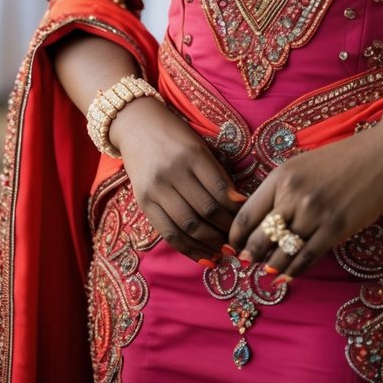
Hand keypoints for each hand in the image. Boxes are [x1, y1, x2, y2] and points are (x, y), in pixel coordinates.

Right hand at [109, 96, 243, 263]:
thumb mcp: (200, 146)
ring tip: (224, 252)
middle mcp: (173, 172)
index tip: (247, 222)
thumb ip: (217, 174)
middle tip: (239, 242)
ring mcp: (156, 188)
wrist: (136, 125)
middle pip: (205, 211)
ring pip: (187, 226)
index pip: (220, 190)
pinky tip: (204, 257)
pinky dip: (188, 249)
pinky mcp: (143, 202)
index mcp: (192, 154)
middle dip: (225, 231)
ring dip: (209, 244)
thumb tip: (239, 205)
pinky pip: (168, 233)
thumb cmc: (175, 135)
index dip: (236, 211)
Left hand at [228, 116, 382, 279]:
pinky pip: (306, 258)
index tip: (232, 247)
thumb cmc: (337, 161)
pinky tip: (285, 276)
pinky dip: (292, 271)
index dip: (235, 237)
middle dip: (250, 256)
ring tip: (266, 271)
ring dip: (270, 266)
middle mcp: (294, 196)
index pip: (246, 214)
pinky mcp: (335, 229)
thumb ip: (279, 190)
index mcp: (281, 177)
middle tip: (246, 264)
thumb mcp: (300, 166)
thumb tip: (258, 223)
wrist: (377, 157)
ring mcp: (315, 214)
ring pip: (282, 253)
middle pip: (260, 238)